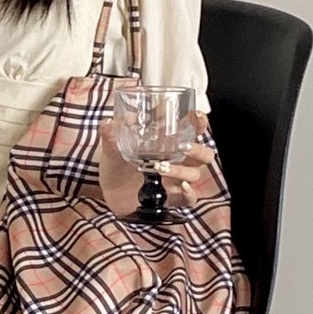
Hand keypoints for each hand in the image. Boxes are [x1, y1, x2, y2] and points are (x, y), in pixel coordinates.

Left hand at [96, 114, 220, 217]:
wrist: (109, 191)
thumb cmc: (118, 165)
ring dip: (182, 171)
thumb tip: (108, 122)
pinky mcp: (172, 198)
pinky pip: (190, 198)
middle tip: (182, 146)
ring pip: (195, 175)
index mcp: (169, 143)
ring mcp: (176, 180)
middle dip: (198, 150)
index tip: (195, 115)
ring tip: (161, 167)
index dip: (198, 122)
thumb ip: (110, 135)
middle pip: (204, 155)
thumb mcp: (112, 148)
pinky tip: (180, 188)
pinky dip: (188, 194)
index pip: (192, 129)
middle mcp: (178, 160)